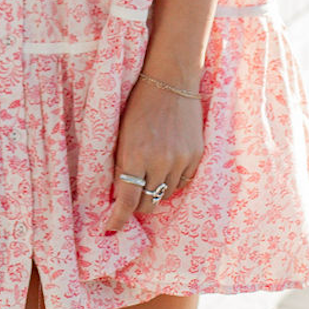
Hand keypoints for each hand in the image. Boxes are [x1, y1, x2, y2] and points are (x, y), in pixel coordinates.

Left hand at [104, 75, 203, 231]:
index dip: (119, 219)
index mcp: (135, 155)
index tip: (112, 228)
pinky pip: (183, 182)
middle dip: (137, 205)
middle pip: (149, 203)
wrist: (170, 80)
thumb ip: (121, 164)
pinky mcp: (196, 156)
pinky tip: (166, 168)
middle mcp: (160, 161)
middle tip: (131, 198)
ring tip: (149, 176)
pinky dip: (173, 182)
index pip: (127, 201)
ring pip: (167, 194)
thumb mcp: (122, 134)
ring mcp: (181, 160)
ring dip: (156, 191)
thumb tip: (118, 194)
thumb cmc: (139, 104)